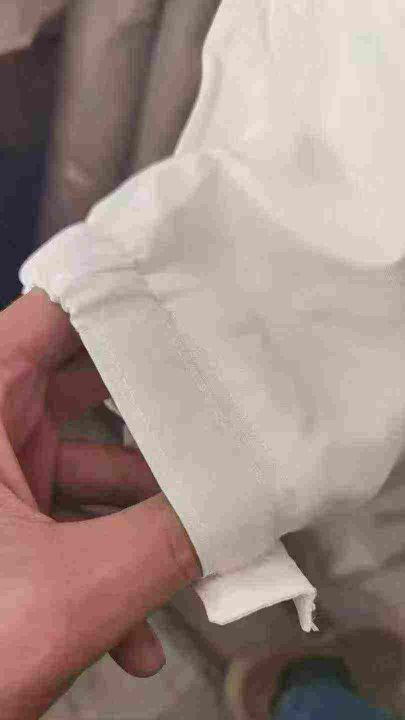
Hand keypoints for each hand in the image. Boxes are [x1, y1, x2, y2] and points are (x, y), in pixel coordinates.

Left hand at [0, 290, 200, 719]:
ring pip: (82, 466)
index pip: (52, 316)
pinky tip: (135, 635)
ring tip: (193, 549)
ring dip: (138, 514)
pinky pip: (65, 521)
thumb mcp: (69, 593)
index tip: (188, 298)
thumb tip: (243, 507)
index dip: (121, 297)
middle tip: (214, 407)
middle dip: (151, 412)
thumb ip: (168, 543)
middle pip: (79, 386)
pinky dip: (104, 561)